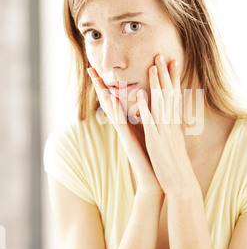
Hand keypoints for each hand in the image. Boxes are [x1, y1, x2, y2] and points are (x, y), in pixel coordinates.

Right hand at [87, 68, 162, 199]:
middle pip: (110, 102)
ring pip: (112, 110)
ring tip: (95, 78)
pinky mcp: (128, 142)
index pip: (118, 100)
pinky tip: (113, 99)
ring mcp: (124, 134)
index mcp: (129, 124)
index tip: (102, 70)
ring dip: (104, 94)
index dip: (110, 85)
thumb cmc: (152, 159)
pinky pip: (121, 123)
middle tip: (90, 68)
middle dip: (100, 85)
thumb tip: (145, 109)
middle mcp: (124, 127)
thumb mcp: (148, 135)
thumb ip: (145, 122)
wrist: (154, 180)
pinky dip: (117, 111)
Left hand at [136, 55, 198, 195]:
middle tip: (161, 55)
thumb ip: (170, 127)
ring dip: (156, 84)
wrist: (180, 183)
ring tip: (152, 66)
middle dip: (164, 74)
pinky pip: (149, 122)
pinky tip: (140, 95)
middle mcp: (171, 123)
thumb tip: (169, 117)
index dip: (173, 77)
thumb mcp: (173, 141)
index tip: (173, 61)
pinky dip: (145, 108)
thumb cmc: (175, 164)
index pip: (175, 94)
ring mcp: (164, 131)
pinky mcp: (156, 141)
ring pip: (160, 103)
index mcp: (175, 123)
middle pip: (169, 94)